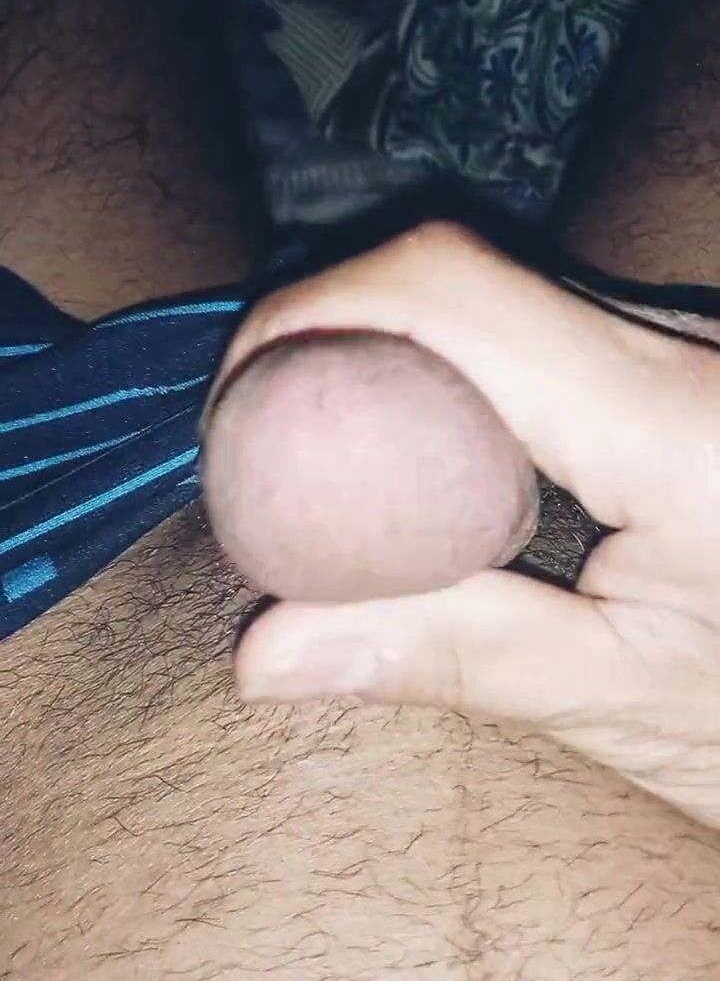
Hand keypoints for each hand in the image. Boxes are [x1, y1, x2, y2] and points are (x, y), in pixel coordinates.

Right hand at [212, 222, 719, 824]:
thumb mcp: (628, 703)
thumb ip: (453, 657)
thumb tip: (266, 653)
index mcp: (673, 424)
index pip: (452, 293)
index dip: (312, 316)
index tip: (238, 405)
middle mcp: (684, 347)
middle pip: (461, 276)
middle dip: (332, 338)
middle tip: (267, 451)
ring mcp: (688, 344)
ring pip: (494, 292)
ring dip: (387, 358)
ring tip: (330, 465)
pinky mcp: (684, 363)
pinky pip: (535, 330)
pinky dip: (447, 379)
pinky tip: (427, 466)